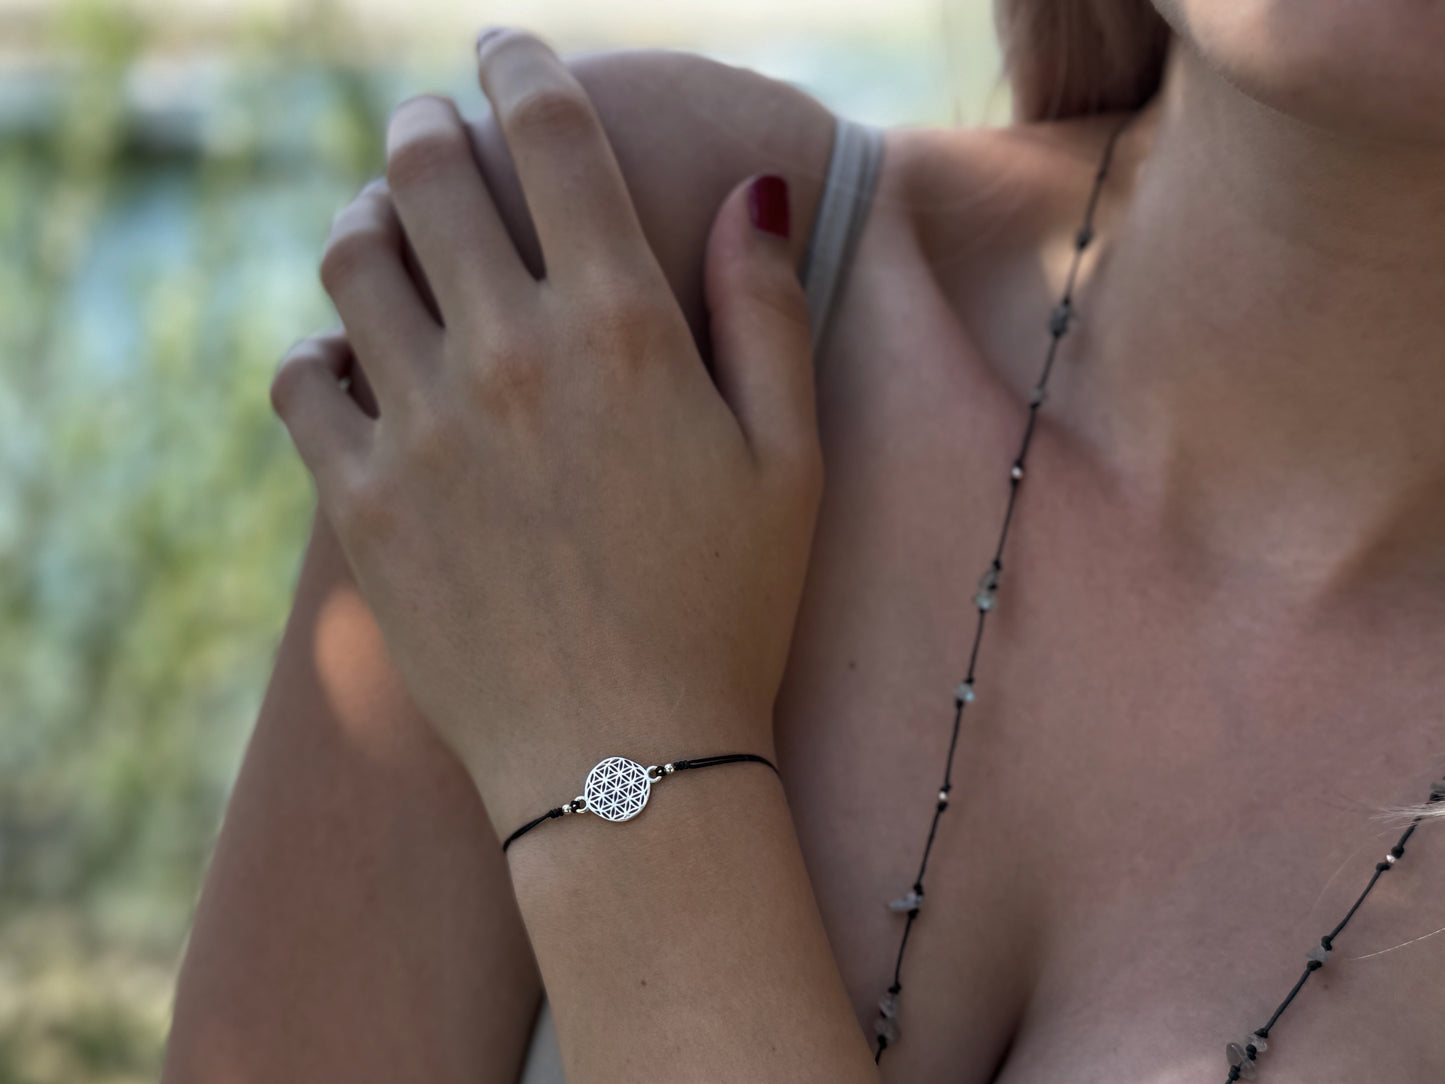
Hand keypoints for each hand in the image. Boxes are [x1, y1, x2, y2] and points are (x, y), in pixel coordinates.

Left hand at [270, 29, 821, 819]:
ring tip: (390, 232)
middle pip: (428, 174)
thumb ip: (767, 311)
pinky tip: (358, 361)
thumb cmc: (730, 612)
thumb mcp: (792, 460)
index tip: (504, 45)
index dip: (522, 64)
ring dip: (369, 222)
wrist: (630, 767)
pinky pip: (301, 377)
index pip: (554, 137)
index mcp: (624, 329)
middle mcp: (511, 356)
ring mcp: (423, 430)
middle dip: (428, 126)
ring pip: (352, 261)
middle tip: (434, 127)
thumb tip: (751, 187)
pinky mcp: (362, 506)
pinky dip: (322, 347)